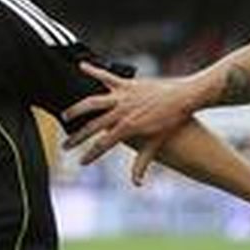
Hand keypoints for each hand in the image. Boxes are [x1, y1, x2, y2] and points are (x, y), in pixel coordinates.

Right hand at [63, 64, 197, 170]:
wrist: (184, 97)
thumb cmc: (172, 122)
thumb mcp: (156, 144)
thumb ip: (143, 163)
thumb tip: (137, 184)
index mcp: (128, 128)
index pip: (103, 145)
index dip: (90, 155)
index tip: (81, 163)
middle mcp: (122, 111)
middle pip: (92, 126)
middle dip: (77, 138)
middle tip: (65, 146)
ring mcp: (123, 96)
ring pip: (93, 102)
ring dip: (77, 109)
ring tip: (65, 116)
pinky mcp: (127, 83)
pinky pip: (106, 76)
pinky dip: (94, 70)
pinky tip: (81, 66)